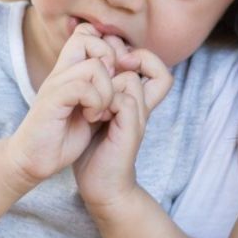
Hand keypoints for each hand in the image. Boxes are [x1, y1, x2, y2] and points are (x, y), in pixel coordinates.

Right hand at [5, 25, 120, 182]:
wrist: (33, 160)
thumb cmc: (62, 137)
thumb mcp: (91, 108)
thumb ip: (104, 90)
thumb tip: (127, 74)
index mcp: (70, 71)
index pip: (86, 33)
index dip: (107, 45)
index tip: (116, 73)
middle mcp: (61, 72)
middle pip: (88, 37)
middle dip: (111, 59)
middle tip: (111, 89)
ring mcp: (55, 84)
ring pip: (94, 66)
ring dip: (106, 91)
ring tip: (100, 111)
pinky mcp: (52, 100)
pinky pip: (82, 86)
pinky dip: (96, 102)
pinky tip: (92, 117)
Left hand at [74, 48, 173, 213]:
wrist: (98, 186)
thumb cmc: (92, 150)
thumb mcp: (91, 111)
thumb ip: (95, 88)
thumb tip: (87, 60)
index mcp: (133, 98)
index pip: (151, 63)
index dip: (132, 52)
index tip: (104, 59)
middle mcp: (141, 104)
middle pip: (151, 63)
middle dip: (122, 58)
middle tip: (101, 70)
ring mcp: (139, 117)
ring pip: (130, 79)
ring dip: (105, 85)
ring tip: (92, 103)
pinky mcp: (132, 130)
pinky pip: (125, 100)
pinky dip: (104, 102)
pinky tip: (92, 116)